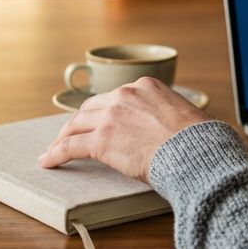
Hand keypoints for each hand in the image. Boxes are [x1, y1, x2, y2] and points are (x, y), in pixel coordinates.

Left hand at [38, 77, 211, 180]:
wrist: (195, 151)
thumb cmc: (199, 140)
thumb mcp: (184, 115)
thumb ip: (169, 116)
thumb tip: (172, 130)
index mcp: (146, 86)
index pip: (115, 98)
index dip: (102, 112)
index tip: (98, 121)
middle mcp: (125, 95)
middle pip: (90, 108)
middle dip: (77, 123)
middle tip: (68, 136)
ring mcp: (111, 116)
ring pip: (76, 125)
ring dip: (62, 138)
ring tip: (52, 151)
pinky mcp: (102, 139)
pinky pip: (71, 146)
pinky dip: (56, 154)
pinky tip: (48, 162)